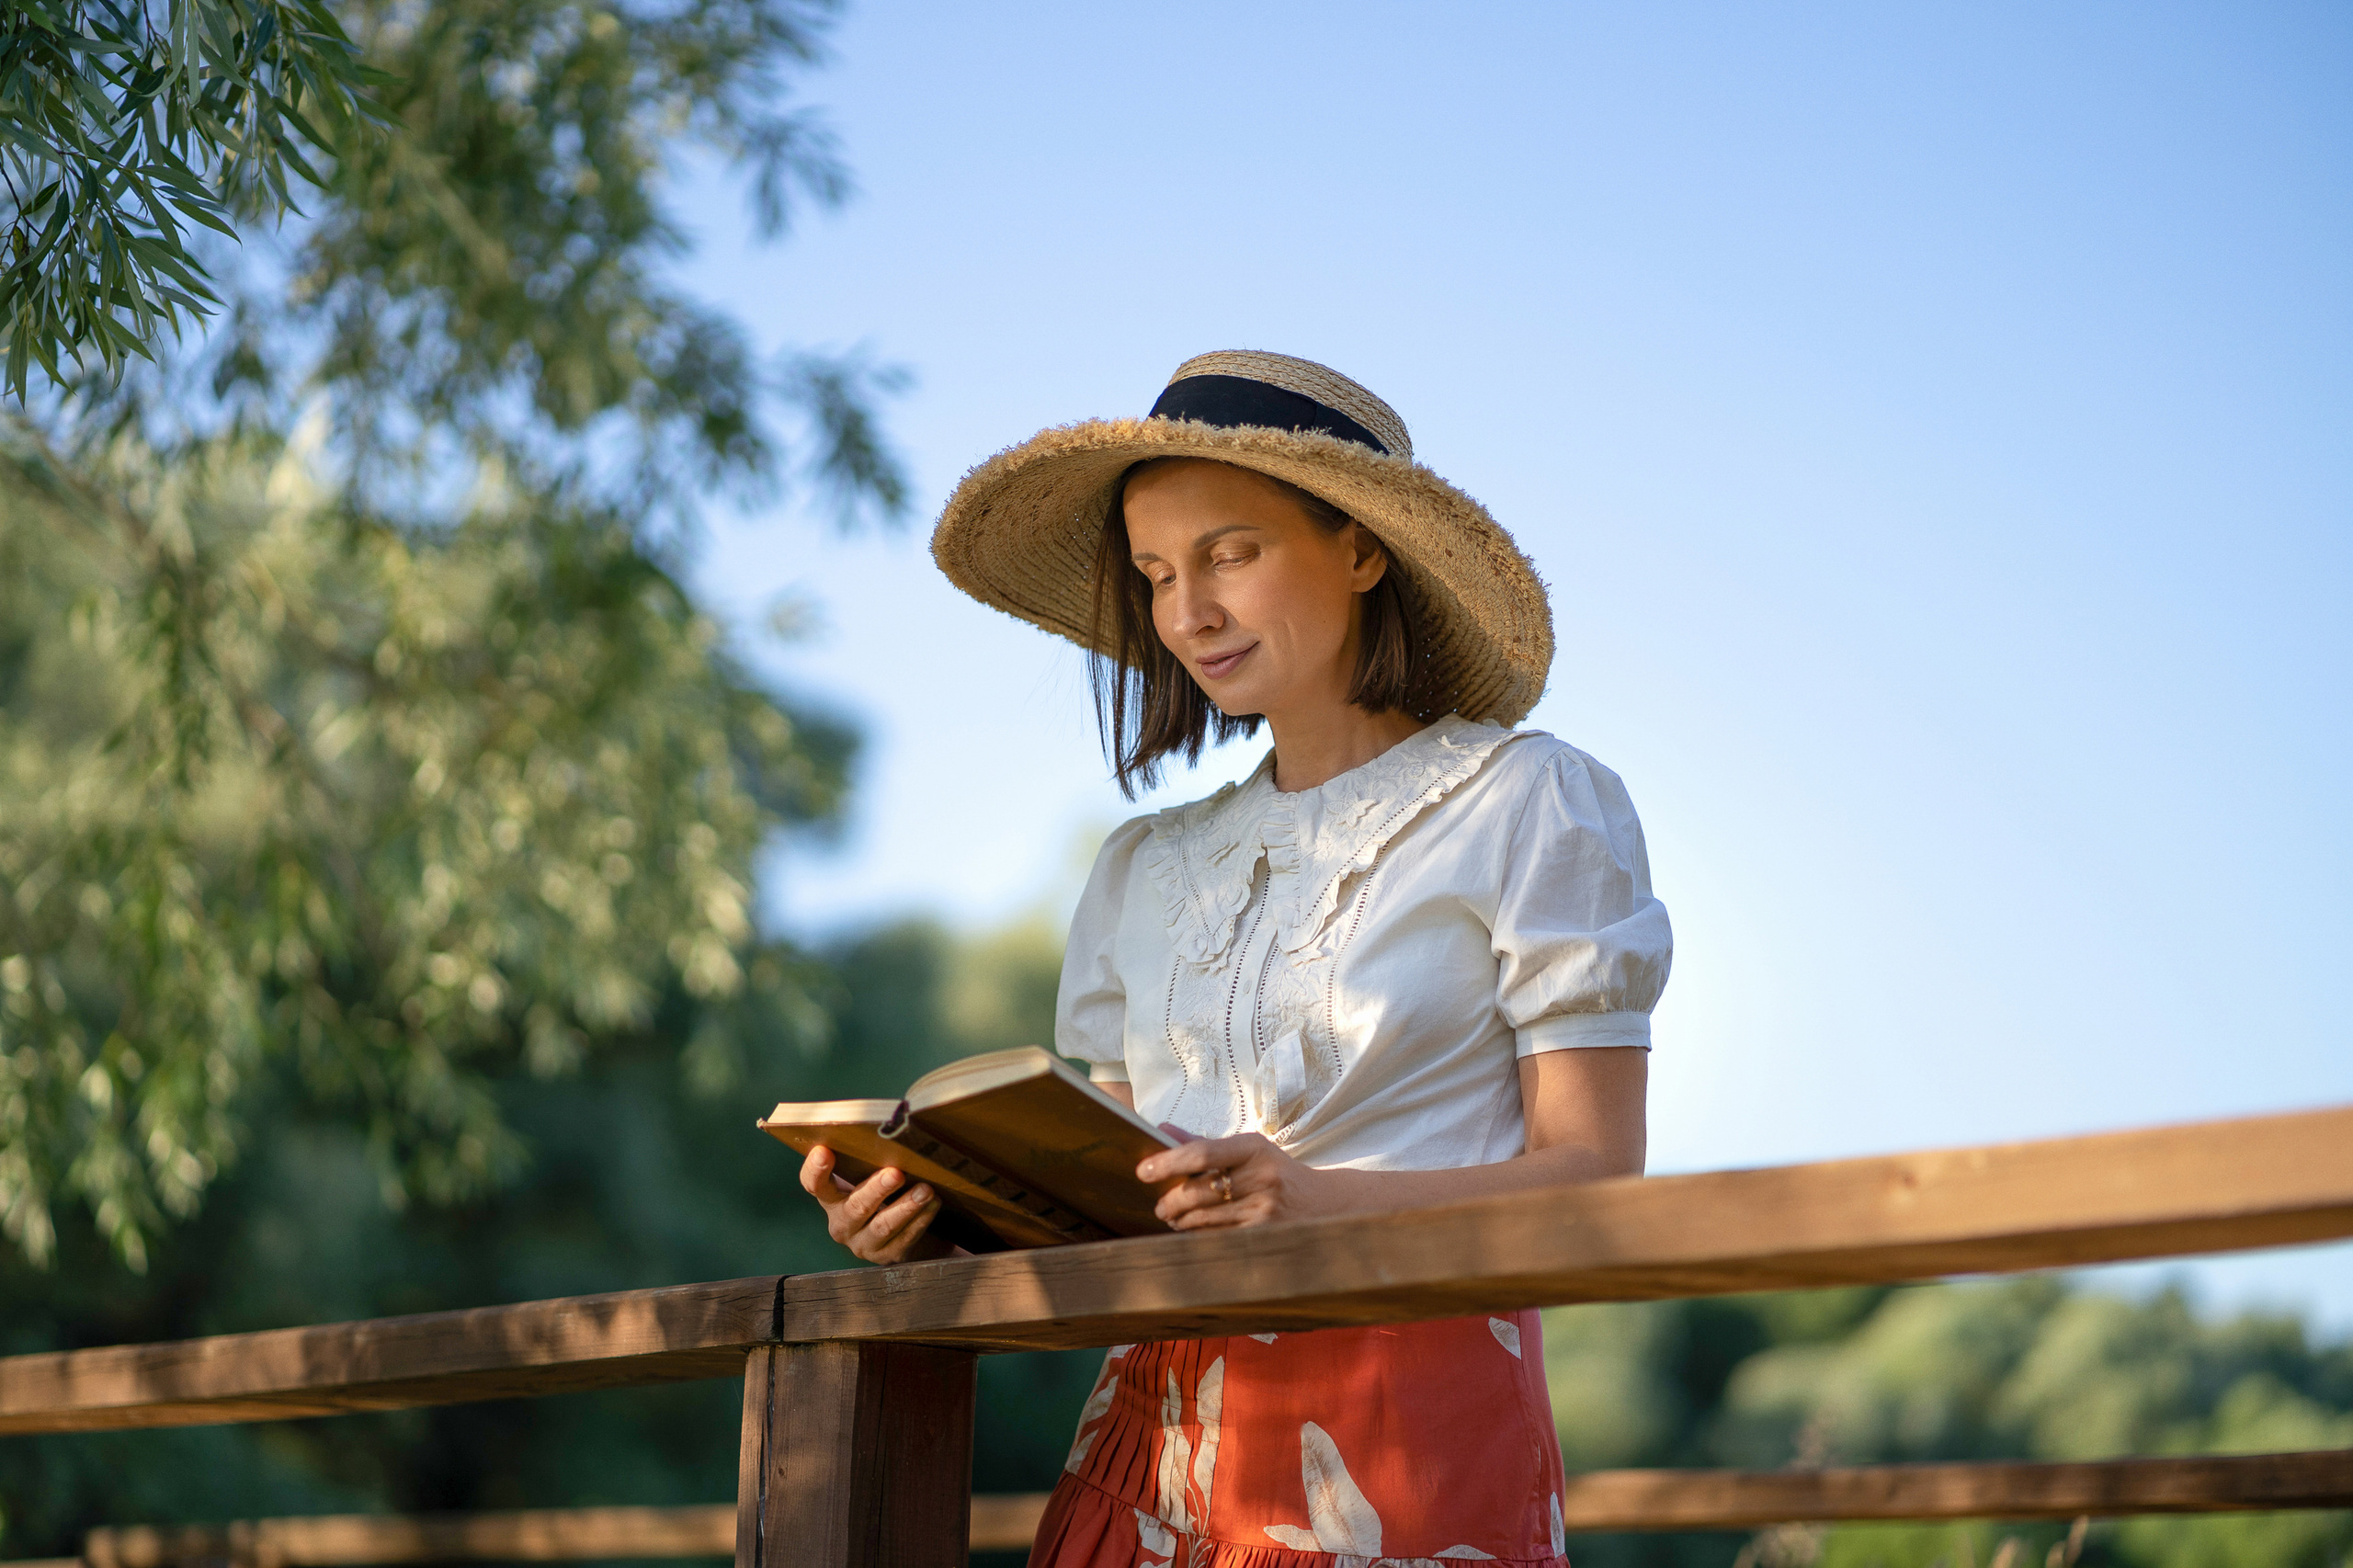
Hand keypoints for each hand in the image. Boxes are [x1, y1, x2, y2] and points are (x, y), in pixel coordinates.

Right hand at [799, 1145, 951, 1263]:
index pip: (815, 1185)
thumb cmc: (881, 1193)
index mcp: (831, 1200)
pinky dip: (921, 1220)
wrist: (901, 1232)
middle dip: (877, 1189)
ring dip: (906, 1207)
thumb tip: (891, 1129)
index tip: (823, 1151)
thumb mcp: (868, 1177)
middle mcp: (842, 1224)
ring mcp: (864, 1244)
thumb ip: (867, 1160)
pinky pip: (905, 1238)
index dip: (816, 1170)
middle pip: (855, 1207)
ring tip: (925, 1191)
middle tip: (896, 1173)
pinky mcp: (887, 1256)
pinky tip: (933, 1204)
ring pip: (883, 1226)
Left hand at [1137, 1132, 1338, 1231]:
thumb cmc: (1276, 1173)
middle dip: (1171, 1202)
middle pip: (1199, 1192)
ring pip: (1205, 1219)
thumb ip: (1204, 1144)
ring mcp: (1264, 1209)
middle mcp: (1261, 1177)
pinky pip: (1219, 1238)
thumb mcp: (1248, 1151)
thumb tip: (1161, 1131)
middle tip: (1160, 1206)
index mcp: (1254, 1148)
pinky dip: (1200, 1237)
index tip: (1143, 1171)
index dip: (1168, 1162)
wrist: (1322, 1204)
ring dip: (1182, 1222)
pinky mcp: (1264, 1235)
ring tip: (1174, 1219)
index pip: (1203, 1153)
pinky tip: (1195, 1233)